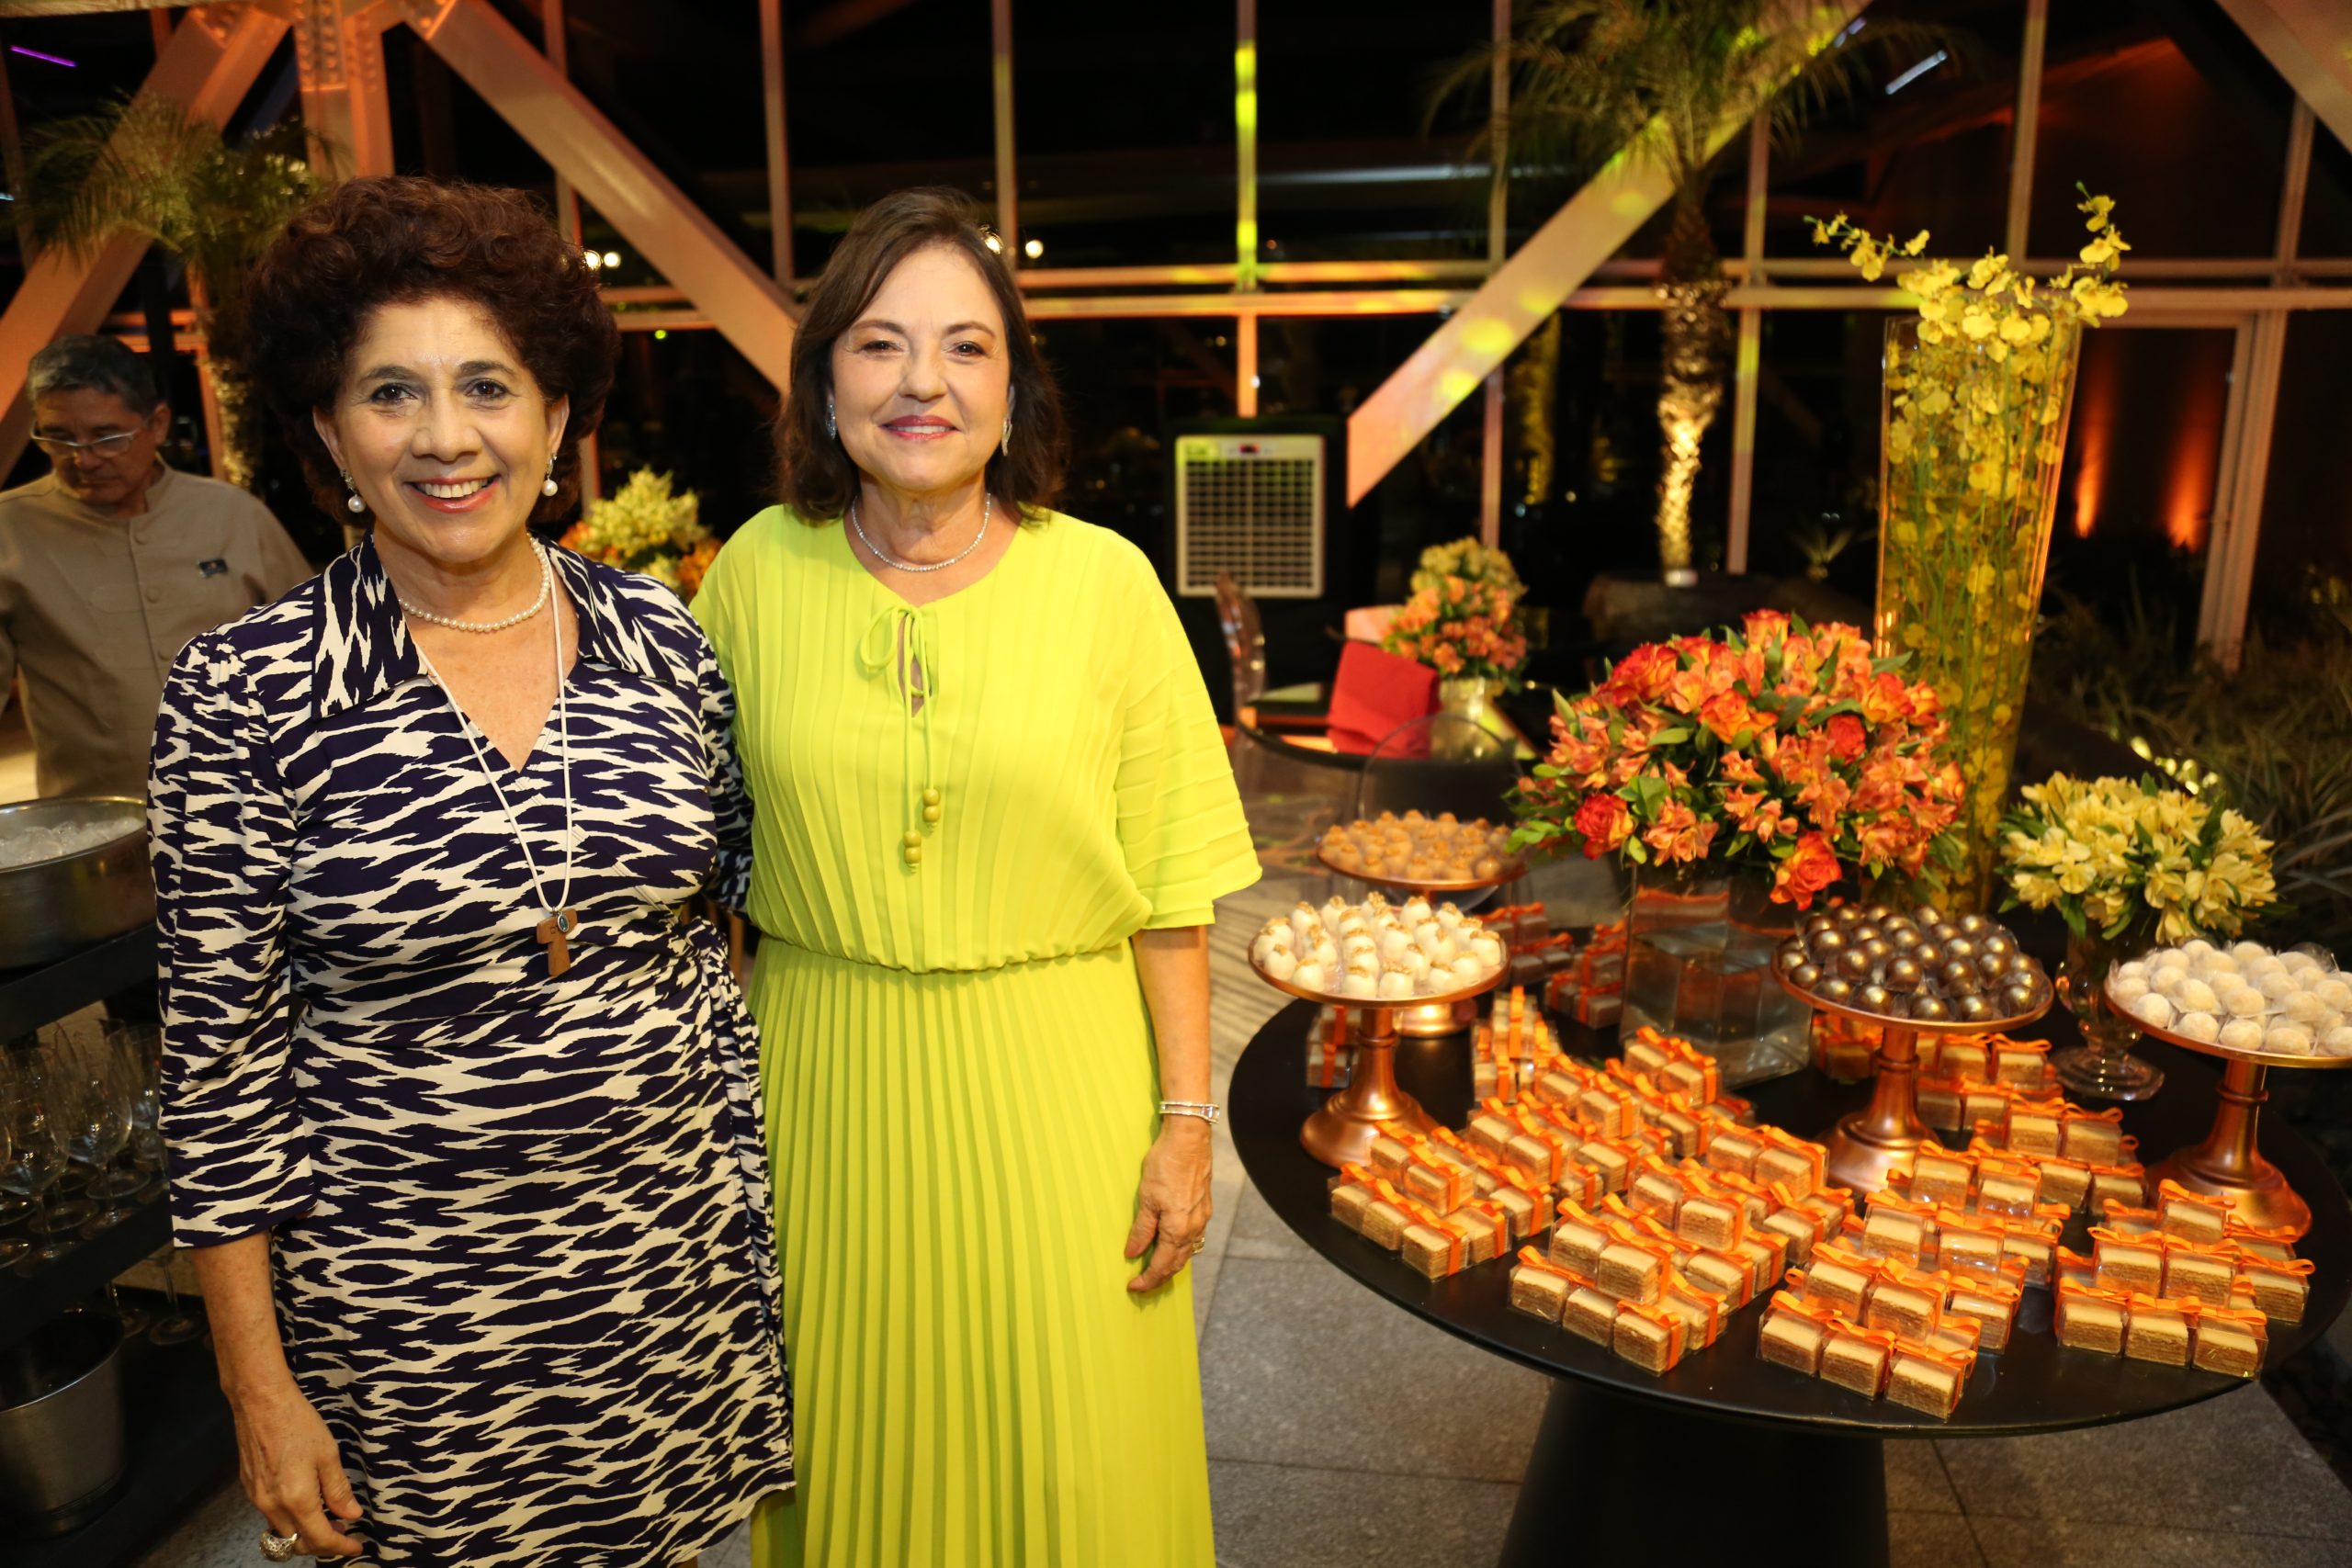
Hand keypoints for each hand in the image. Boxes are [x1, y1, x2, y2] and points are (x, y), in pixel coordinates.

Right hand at [229, 1378, 364, 1558]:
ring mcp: (257, 1499)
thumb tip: (351, 1515)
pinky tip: (305, 1503)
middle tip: (343, 1531)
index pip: (319, 1539)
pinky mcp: (249, 1489)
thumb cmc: (298, 1423)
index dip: (339, 1547)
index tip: (356, 1548)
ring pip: (282, 1532)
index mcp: (296, 1500)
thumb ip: (338, 1490)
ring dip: (304, 1533)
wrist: (260, 1402)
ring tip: (328, 1518)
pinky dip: (289, 1519)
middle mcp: (272, 1506)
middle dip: (321, 1543)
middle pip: (297, 1542)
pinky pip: (271, 1516)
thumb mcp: (328, 1455)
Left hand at [1125, 1116, 1213, 1292]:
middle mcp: (1194, 1227)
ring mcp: (1202, 1217)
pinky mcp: (1204, 1206)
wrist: (1189, 1139)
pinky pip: (1194, 1237)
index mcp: (1178, 1229)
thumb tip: (1133, 1253)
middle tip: (1143, 1283)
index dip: (1148, 1279)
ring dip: (1172, 1263)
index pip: (1162, 1265)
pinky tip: (1173, 1243)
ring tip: (1156, 1268)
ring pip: (1188, 1250)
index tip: (1133, 1287)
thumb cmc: (1166, 1164)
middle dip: (1160, 1276)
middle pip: (1177, 1262)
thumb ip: (1142, 1229)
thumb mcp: (1147, 1198)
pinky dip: (1182, 1247)